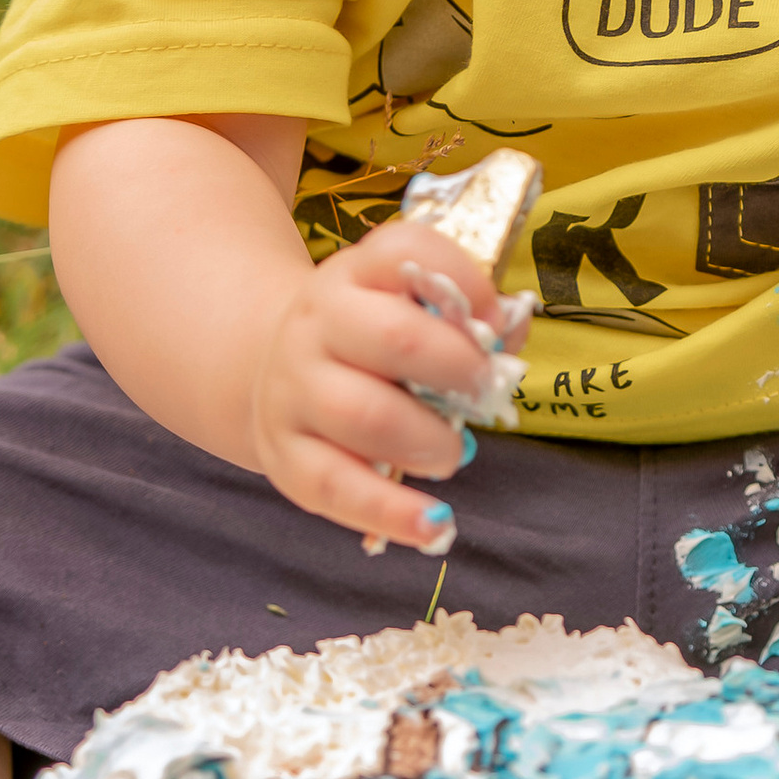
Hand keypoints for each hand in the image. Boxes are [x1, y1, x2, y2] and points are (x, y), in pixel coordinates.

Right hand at [248, 222, 526, 552]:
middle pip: (395, 337)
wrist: (268, 369)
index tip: (495, 317)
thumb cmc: (366, 342)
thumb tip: (510, 330)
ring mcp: (293, 391)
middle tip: (484, 392)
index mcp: (353, 274)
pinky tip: (434, 525)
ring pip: (363, 415)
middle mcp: (316, 325)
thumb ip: (467, 315)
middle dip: (459, 368)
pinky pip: (338, 488)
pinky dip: (392, 512)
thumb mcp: (403, 306)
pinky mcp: (286, 456)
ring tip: (451, 453)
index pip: (405, 253)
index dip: (465, 281)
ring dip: (429, 441)